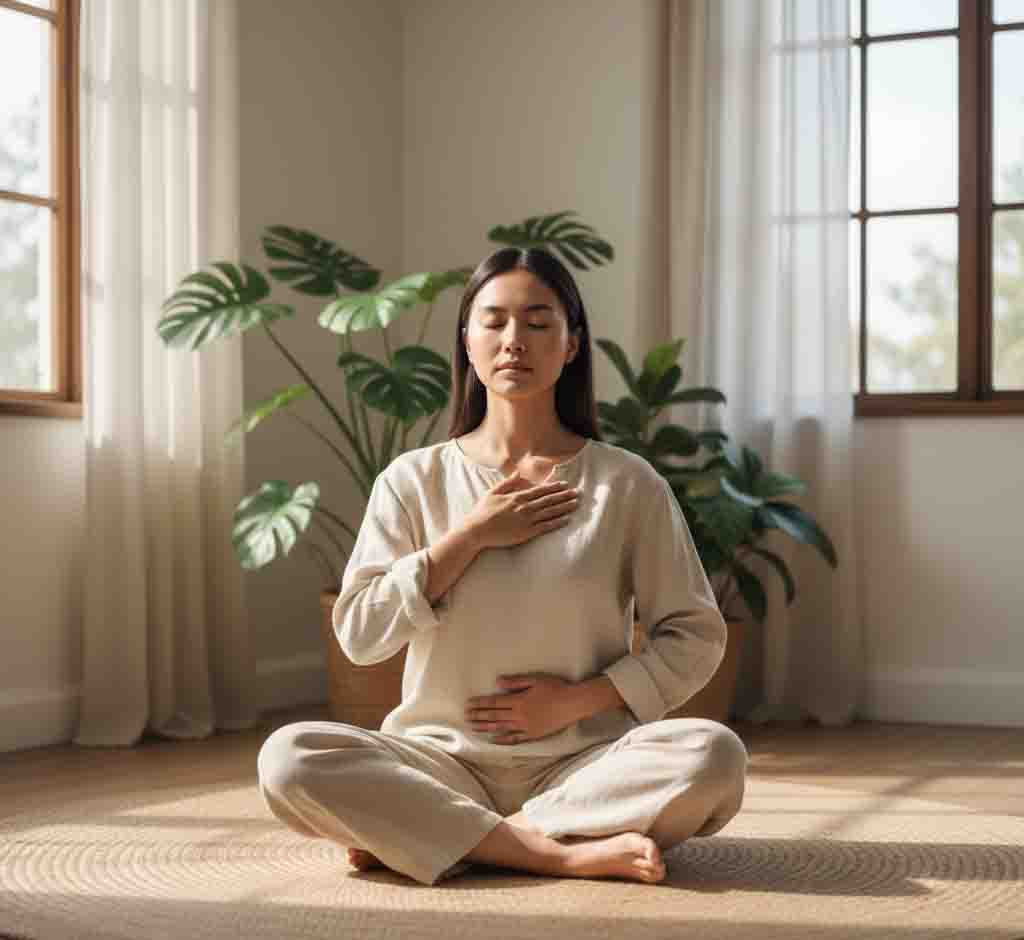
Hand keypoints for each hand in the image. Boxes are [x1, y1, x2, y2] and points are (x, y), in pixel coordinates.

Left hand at [464, 674, 579, 743]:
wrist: (573, 704)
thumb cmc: (556, 688)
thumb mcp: (535, 680)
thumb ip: (515, 682)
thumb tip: (497, 683)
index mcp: (519, 701)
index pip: (494, 702)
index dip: (480, 704)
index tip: (469, 704)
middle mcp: (520, 715)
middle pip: (495, 716)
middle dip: (479, 716)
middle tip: (466, 717)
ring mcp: (526, 727)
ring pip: (502, 728)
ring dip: (486, 728)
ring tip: (474, 727)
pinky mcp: (534, 735)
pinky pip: (515, 739)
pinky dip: (504, 740)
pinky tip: (494, 741)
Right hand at [466, 468, 580, 550]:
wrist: (477, 530)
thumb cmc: (483, 512)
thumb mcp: (493, 492)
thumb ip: (507, 483)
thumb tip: (517, 473)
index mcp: (518, 497)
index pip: (540, 490)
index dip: (554, 487)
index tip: (565, 484)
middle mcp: (525, 507)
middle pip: (549, 500)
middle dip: (565, 495)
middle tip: (578, 493)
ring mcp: (527, 520)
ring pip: (550, 512)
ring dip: (565, 507)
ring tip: (576, 504)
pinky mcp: (527, 533)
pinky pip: (546, 526)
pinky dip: (557, 522)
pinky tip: (567, 519)